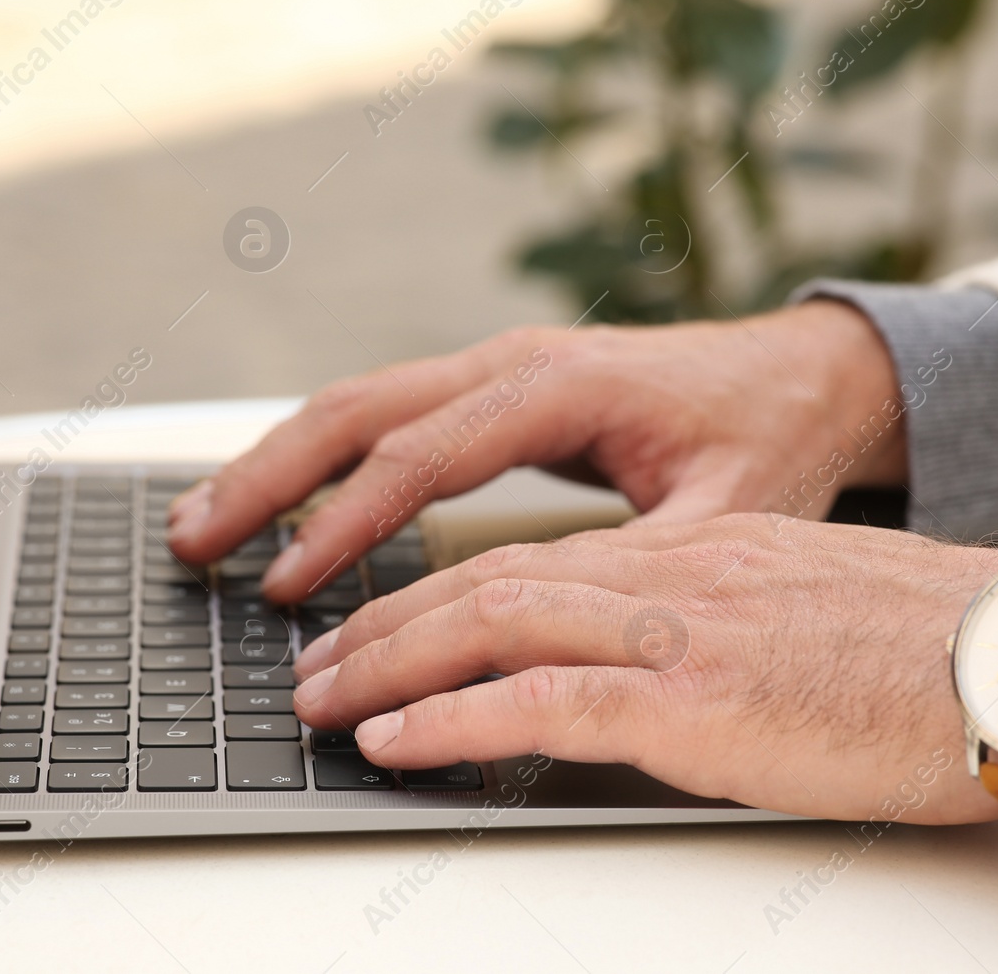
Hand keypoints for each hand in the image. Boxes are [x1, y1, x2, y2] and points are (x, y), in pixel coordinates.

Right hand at [168, 301, 904, 600]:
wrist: (807, 375)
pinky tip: (285, 506)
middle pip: (356, 409)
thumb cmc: (769, 439)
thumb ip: (647, 568)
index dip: (346, 525)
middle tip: (191, 542)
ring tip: (203, 525)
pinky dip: (324, 460)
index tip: (286, 587)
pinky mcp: (498, 388)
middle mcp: (513, 363)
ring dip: (276, 463)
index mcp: (559, 387)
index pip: (421, 457)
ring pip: (358, 404)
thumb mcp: (730, 515)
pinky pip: (388, 416)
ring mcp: (499, 367)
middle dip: (266, 477)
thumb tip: (569, 634)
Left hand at [289, 515, 997, 823]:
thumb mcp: (790, 616)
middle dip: (384, 623)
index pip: (530, 562)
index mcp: (689, 551)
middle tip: (313, 662)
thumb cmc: (920, 651)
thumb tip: (638, 675)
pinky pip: (541, 700)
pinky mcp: (695, 697)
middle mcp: (667, 573)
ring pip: (492, 623)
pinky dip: (450, 718)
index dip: (437, 594)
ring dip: (388, 664)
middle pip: (487, 580)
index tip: (379, 629)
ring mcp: (676, 628)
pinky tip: (391, 740)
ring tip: (319, 701)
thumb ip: (705, 629)